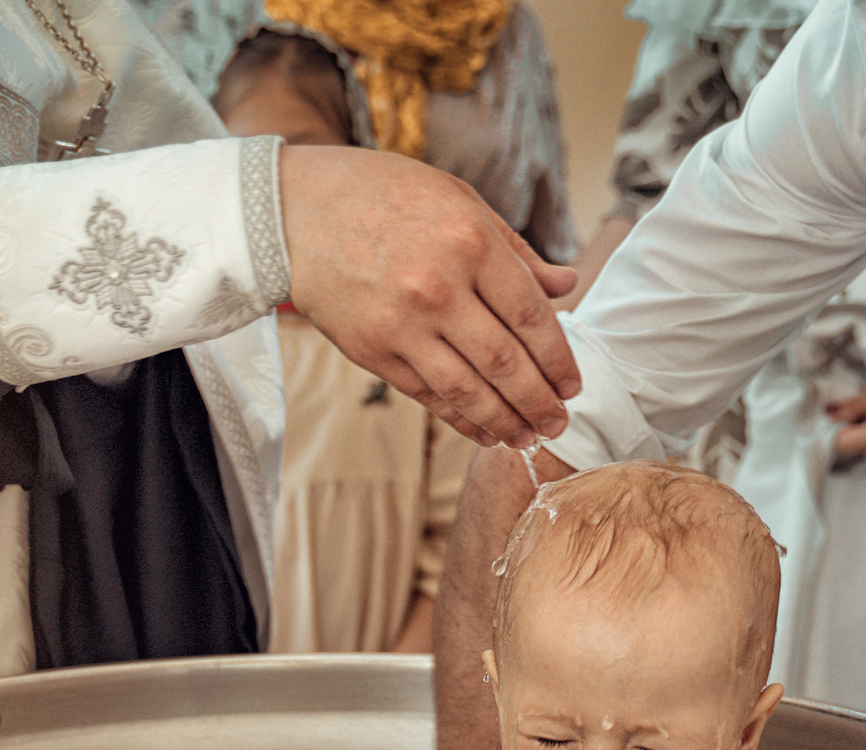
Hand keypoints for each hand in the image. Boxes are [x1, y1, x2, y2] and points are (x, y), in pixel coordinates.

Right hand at [280, 147, 579, 449]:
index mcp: (470, 242)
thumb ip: (514, 250)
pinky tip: (483, 430)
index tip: (573, 385)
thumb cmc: (383, 195)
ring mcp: (402, 325)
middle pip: (506, 363)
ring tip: (527, 438)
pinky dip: (460, 419)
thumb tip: (565, 286)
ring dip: (504, 422)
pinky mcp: (373, 351)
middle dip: (539, 402)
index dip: (559, 359)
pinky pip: (427, 395)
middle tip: (559, 424)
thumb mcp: (458, 200)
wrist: (292, 212)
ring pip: (468, 390)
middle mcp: (438, 288)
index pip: (532, 316)